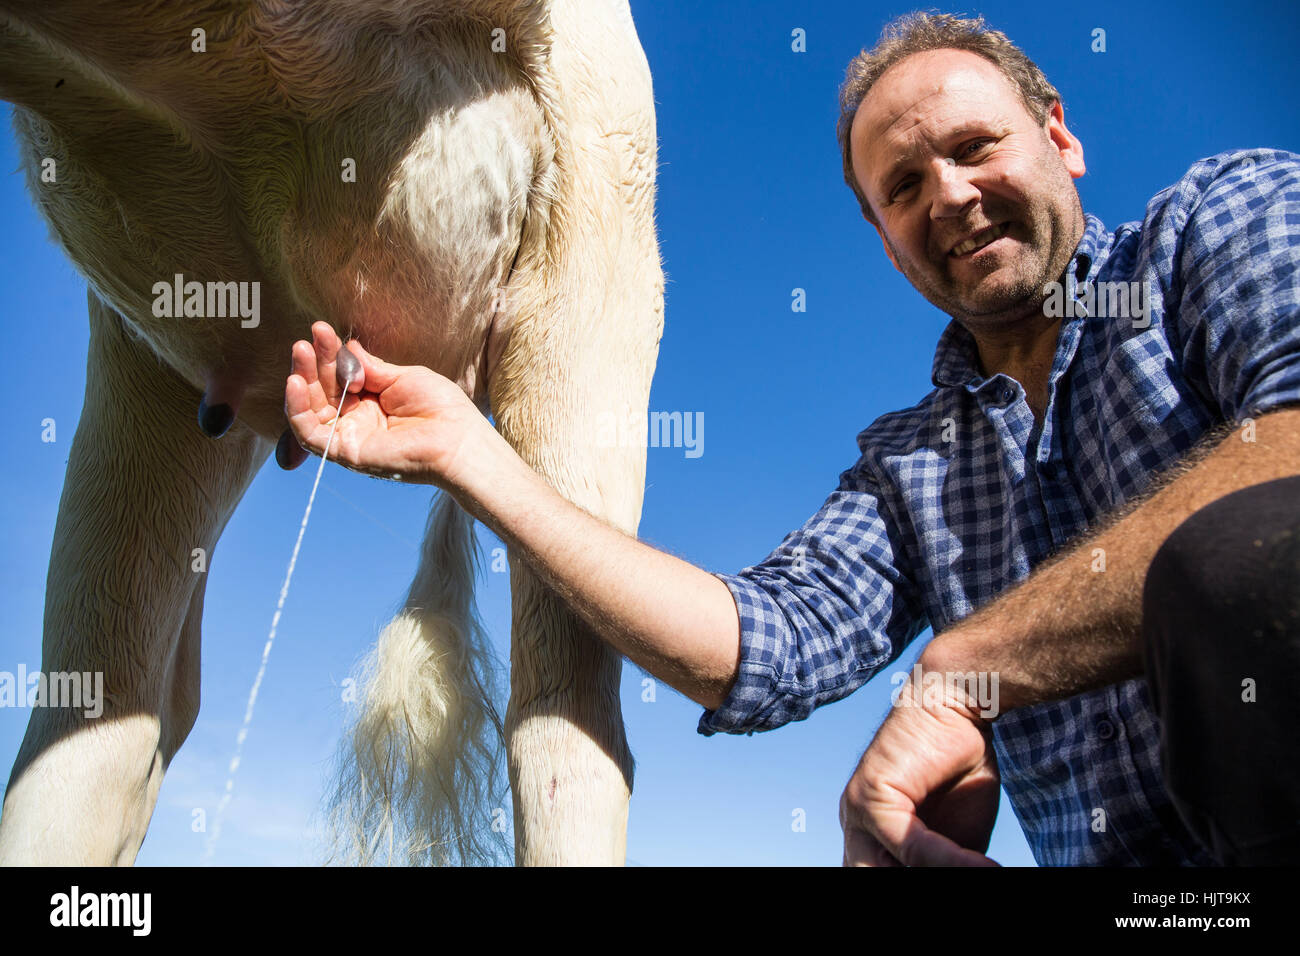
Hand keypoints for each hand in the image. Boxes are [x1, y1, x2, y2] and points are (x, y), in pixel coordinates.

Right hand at [284, 321, 487, 488]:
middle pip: (322, 390)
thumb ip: (371, 367)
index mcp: (373, 402)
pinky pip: (309, 433)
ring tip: (301, 350)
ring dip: (301, 379)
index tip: (322, 329)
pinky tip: (295, 382)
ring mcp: (349, 436)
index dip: (329, 353)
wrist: (456, 439)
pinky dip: (296, 408)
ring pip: (311, 408)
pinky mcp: (344, 452)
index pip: (340, 376)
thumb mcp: (403, 377)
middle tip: (309, 337)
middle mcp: (358, 420)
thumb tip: (348, 347)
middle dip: (314, 362)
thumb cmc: (441, 408)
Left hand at [840, 663, 1001, 865]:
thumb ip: (942, 865)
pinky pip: (910, 844)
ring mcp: (857, 815)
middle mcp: (856, 832)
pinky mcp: (870, 797)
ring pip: (886, 869)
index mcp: (871, 844)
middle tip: (974, 868)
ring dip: (940, 872)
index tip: (971, 882)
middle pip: (870, 874)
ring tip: (983, 869)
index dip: (913, 878)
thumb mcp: (955, 838)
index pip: (878, 875)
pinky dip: (950, 859)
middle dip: (914, 876)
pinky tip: (986, 865)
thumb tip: (961, 887)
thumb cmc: (959, 769)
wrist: (953, 704)